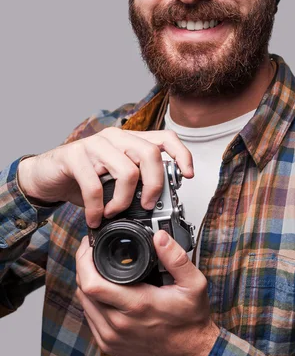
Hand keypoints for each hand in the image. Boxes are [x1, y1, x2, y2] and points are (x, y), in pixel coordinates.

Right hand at [17, 128, 192, 226]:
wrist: (46, 175)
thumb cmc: (84, 178)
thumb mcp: (115, 180)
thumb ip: (137, 184)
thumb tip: (161, 203)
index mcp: (130, 141)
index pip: (165, 138)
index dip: (182, 154)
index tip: (188, 175)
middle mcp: (116, 137)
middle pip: (151, 154)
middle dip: (155, 184)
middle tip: (148, 205)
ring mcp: (95, 144)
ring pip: (127, 171)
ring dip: (124, 201)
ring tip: (114, 213)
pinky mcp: (74, 156)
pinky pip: (94, 186)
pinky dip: (97, 208)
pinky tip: (95, 218)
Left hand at [75, 231, 218, 355]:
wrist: (189, 353)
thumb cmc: (190, 320)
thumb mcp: (194, 284)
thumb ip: (176, 258)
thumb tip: (160, 237)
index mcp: (137, 305)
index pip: (93, 283)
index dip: (84, 260)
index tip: (90, 245)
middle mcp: (119, 323)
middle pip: (83, 290)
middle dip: (83, 266)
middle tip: (92, 252)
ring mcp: (111, 337)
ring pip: (83, 303)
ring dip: (86, 283)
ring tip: (96, 267)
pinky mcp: (108, 345)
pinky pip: (89, 318)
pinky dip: (91, 301)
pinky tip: (102, 291)